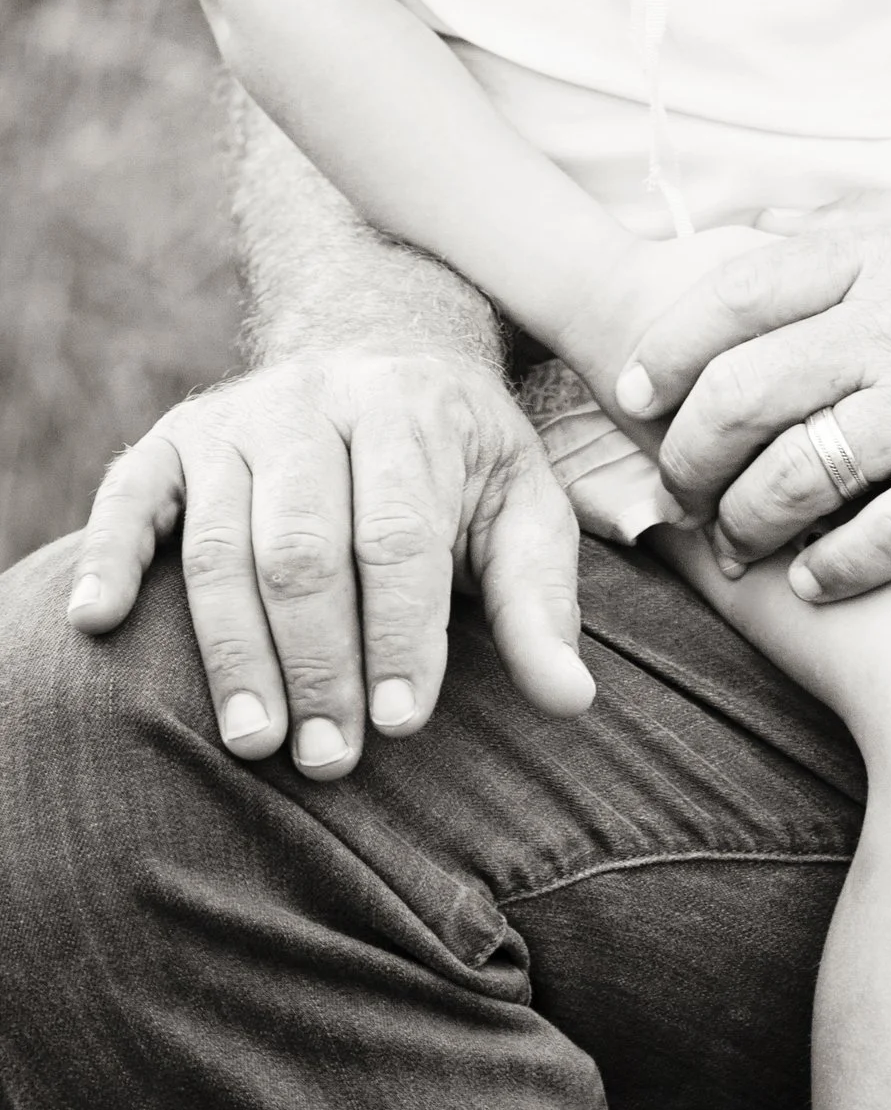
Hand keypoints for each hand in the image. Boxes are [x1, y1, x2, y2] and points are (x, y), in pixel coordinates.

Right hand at [65, 350, 596, 777]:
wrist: (387, 348)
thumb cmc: (461, 462)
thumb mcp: (523, 511)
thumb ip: (541, 603)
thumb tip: (572, 700)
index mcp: (411, 409)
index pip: (399, 534)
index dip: (400, 634)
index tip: (403, 723)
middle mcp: (315, 399)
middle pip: (303, 547)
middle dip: (317, 662)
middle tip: (329, 760)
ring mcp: (235, 417)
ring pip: (219, 543)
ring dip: (233, 652)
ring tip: (257, 741)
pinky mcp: (173, 439)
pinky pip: (128, 497)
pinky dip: (108, 558)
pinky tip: (98, 624)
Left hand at [648, 178, 890, 597]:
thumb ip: (869, 219)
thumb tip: (765, 223)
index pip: (737, 294)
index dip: (668, 350)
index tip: (636, 393)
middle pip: (743, 392)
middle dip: (686, 452)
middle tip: (676, 487)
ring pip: (796, 473)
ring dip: (746, 521)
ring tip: (738, 544)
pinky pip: (883, 538)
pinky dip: (833, 569)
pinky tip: (819, 582)